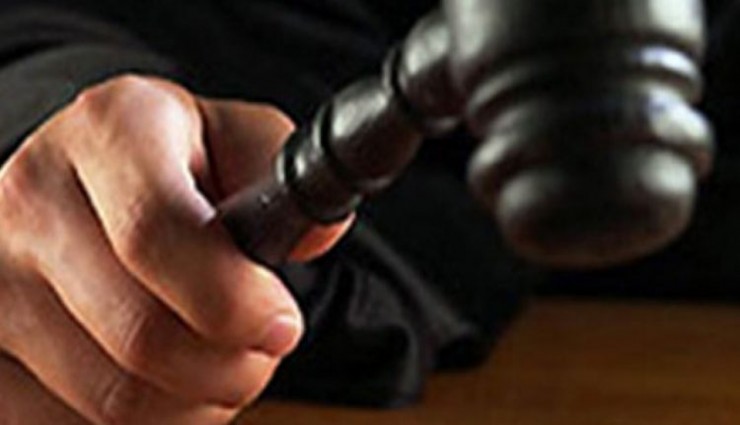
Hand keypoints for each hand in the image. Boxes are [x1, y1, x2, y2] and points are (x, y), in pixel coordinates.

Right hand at [0, 75, 350, 423]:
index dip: (234, 298)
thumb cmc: (175, 165)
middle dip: (231, 367)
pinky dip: (146, 423)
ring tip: (214, 361)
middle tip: (259, 350)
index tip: (279, 322)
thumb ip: (281, 170)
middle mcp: (30, 199)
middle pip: (143, 336)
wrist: (89, 189)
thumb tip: (314, 235)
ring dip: (194, 402)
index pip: (156, 232)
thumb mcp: (233, 139)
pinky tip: (161, 379)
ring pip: (114, 401)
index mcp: (108, 131)